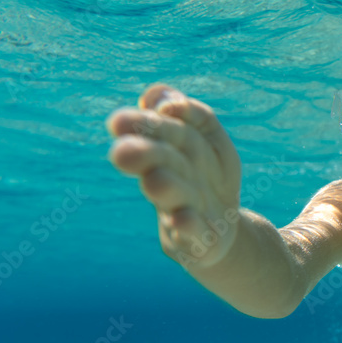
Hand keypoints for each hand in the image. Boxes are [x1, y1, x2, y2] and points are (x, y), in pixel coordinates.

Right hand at [106, 85, 242, 267]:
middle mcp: (171, 179)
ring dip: (166, 187)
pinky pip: (192, 233)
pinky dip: (187, 227)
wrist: (222, 225)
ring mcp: (182, 209)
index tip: (119, 123)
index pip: (160, 130)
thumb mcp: (209, 138)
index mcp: (169, 148)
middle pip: (162, 161)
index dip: (144, 125)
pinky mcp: (196, 240)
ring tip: (156, 180)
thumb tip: (163, 103)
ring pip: (174, 196)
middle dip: (146, 155)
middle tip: (122, 153)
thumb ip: (193, 113)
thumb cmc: (208, 174)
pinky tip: (183, 218)